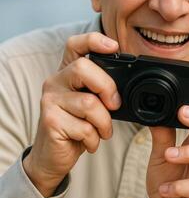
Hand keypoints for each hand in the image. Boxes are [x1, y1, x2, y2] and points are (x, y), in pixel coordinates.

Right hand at [23, 32, 119, 196]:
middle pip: (83, 68)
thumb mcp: (93, 102)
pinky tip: (89, 141)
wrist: (53, 157)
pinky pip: (84, 127)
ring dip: (104, 123)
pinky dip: (94, 138)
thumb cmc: (78, 125)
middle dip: (107, 88)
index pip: (75, 44)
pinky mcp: (50, 121)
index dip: (94, 40)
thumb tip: (130, 86)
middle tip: (115, 105)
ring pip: (89, 103)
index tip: (114, 46)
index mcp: (68, 72)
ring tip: (101, 131)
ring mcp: (50, 101)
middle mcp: (55, 81)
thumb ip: (103, 89)